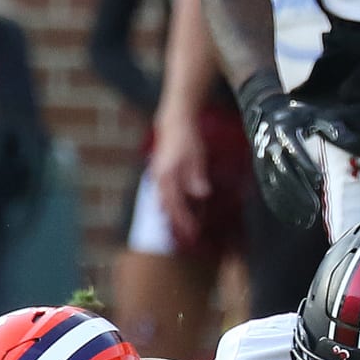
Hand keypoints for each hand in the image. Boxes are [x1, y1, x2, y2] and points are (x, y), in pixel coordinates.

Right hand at [151, 109, 208, 244]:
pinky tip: (177, 212)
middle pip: (167, 209)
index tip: (193, 233)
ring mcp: (158, 178)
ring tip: (182, 229)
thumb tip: (202, 194)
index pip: (175, 205)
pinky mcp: (160, 176)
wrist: (174, 122)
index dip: (184, 221)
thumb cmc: (187, 138)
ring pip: (163, 204)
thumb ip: (196, 176)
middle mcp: (159, 180)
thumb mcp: (196, 156)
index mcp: (167, 177)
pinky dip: (170, 206)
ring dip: (172, 217)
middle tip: (189, 237)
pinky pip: (164, 196)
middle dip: (177, 224)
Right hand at [237, 75, 343, 228]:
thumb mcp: (311, 114)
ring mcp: (263, 162)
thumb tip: (338, 134)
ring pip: (275, 187)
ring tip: (307, 219)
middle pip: (284, 174)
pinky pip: (269, 193)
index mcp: (284, 132)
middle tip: (314, 208)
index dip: (306, 167)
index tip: (319, 181)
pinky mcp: (261, 173)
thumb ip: (326, 125)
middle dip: (299, 192)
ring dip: (290, 204)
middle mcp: (270, 148)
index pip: (295, 152)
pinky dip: (281, 208)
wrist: (265, 115)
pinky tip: (295, 220)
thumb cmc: (297, 117)